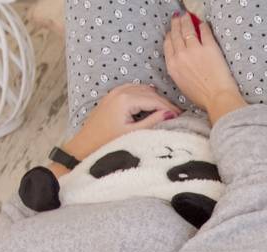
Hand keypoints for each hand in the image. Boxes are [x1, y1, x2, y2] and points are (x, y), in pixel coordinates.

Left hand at [61, 84, 178, 166]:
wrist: (84, 147)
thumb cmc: (108, 143)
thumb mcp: (134, 134)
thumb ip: (153, 122)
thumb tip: (171, 114)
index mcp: (126, 99)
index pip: (155, 99)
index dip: (170, 108)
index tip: (182, 117)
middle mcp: (120, 91)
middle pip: (150, 92)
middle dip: (164, 103)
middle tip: (177, 115)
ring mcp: (115, 92)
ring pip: (142, 89)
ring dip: (155, 98)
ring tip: (166, 112)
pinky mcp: (112, 97)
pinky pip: (133, 90)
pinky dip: (144, 96)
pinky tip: (151, 105)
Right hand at [164, 13, 246, 121]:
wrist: (218, 99)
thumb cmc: (202, 97)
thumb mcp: (181, 85)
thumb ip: (178, 70)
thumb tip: (180, 62)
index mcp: (172, 66)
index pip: (168, 45)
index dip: (169, 36)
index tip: (171, 32)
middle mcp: (181, 55)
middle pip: (176, 34)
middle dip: (176, 24)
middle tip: (178, 18)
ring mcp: (195, 50)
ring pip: (187, 30)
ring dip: (186, 21)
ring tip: (187, 16)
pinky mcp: (209, 47)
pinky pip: (204, 32)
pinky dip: (203, 26)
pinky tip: (203, 24)